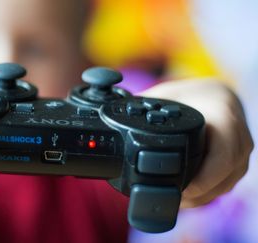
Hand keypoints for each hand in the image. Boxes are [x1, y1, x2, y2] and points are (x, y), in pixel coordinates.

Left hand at [140, 80, 253, 207]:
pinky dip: (211, 191)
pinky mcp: (239, 157)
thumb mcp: (163, 96)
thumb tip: (114, 119)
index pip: (223, 151)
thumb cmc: (184, 94)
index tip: (182, 189)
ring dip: (206, 195)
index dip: (205, 176)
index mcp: (221, 111)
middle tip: (176, 199)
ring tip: (179, 200)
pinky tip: (191, 196)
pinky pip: (230, 180)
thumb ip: (143, 108)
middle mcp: (238, 129)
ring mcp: (242, 145)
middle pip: (228, 171)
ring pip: (230, 180)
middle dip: (202, 191)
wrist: (209, 93)